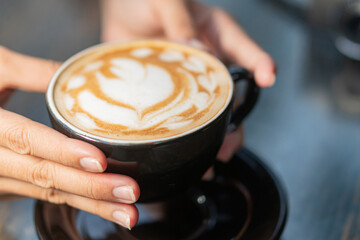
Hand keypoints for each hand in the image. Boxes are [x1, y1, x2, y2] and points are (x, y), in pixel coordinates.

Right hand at [0, 47, 139, 228]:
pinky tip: (103, 206)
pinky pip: (45, 195)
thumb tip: (78, 72)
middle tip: (130, 194)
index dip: (62, 152)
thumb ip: (33, 72)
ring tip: (126, 212)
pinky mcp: (9, 184)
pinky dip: (76, 202)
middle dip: (90, 189)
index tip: (100, 161)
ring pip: (48, 193)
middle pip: (43, 176)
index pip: (25, 141)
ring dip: (90, 204)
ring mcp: (0, 178)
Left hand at [101, 0, 274, 160]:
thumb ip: (180, 21)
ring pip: (208, 110)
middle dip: (234, 121)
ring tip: (210, 158)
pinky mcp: (168, 90)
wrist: (119, 11)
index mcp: (214, 33)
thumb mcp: (165, 0)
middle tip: (229, 144)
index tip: (268, 78)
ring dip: (211, 134)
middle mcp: (206, 60)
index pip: (244, 50)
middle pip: (230, 94)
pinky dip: (182, 133)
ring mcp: (188, 79)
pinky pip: (177, 114)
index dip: (260, 63)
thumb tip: (195, 49)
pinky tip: (182, 150)